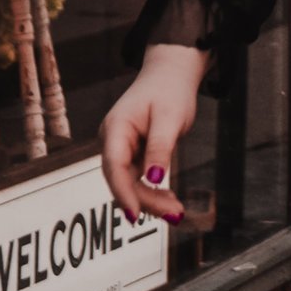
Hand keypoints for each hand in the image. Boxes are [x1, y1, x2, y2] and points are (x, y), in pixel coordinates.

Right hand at [101, 43, 208, 223]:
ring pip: (129, 183)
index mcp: (116, 127)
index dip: (122, 192)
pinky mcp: (131, 155)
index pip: (114, 165)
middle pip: (121, 179)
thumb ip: (160, 148)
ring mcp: (120, 148)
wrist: (170, 75)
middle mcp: (113, 140)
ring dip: (150, 200)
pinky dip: (152, 192)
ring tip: (176, 211)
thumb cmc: (169, 90)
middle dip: (145, 200)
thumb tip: (153, 180)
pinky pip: (137, 180)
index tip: (134, 215)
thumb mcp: (170, 118)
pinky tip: (169, 200)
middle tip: (174, 213)